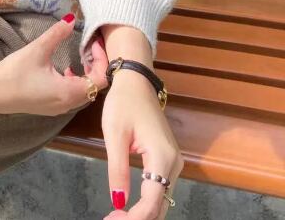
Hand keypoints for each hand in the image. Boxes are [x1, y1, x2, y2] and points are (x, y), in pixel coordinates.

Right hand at [0, 15, 108, 115]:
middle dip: (96, 65)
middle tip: (89, 46)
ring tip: (81, 56)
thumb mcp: (37, 49)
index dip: (102, 59)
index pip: (100, 79)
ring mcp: (59, 108)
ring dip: (86, 74)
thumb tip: (72, 19)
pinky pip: (73, 95)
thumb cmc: (14, 73)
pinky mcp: (50, 107)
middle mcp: (67, 104)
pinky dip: (76, 81)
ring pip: (84, 92)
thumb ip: (57, 34)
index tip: (93, 43)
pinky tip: (66, 70)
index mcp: (69, 92)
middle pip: (95, 87)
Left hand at [93, 24, 183, 219]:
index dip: (133, 218)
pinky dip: (146, 202)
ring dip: (141, 213)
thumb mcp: (114, 134)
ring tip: (116, 217)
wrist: (136, 82)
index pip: (152, 201)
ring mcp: (174, 161)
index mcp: (162, 156)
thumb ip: (117, 170)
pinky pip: (160, 188)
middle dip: (137, 218)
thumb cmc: (123, 103)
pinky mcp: (168, 159)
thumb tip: (118, 202)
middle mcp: (174, 162)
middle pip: (160, 205)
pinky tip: (128, 207)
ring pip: (161, 199)